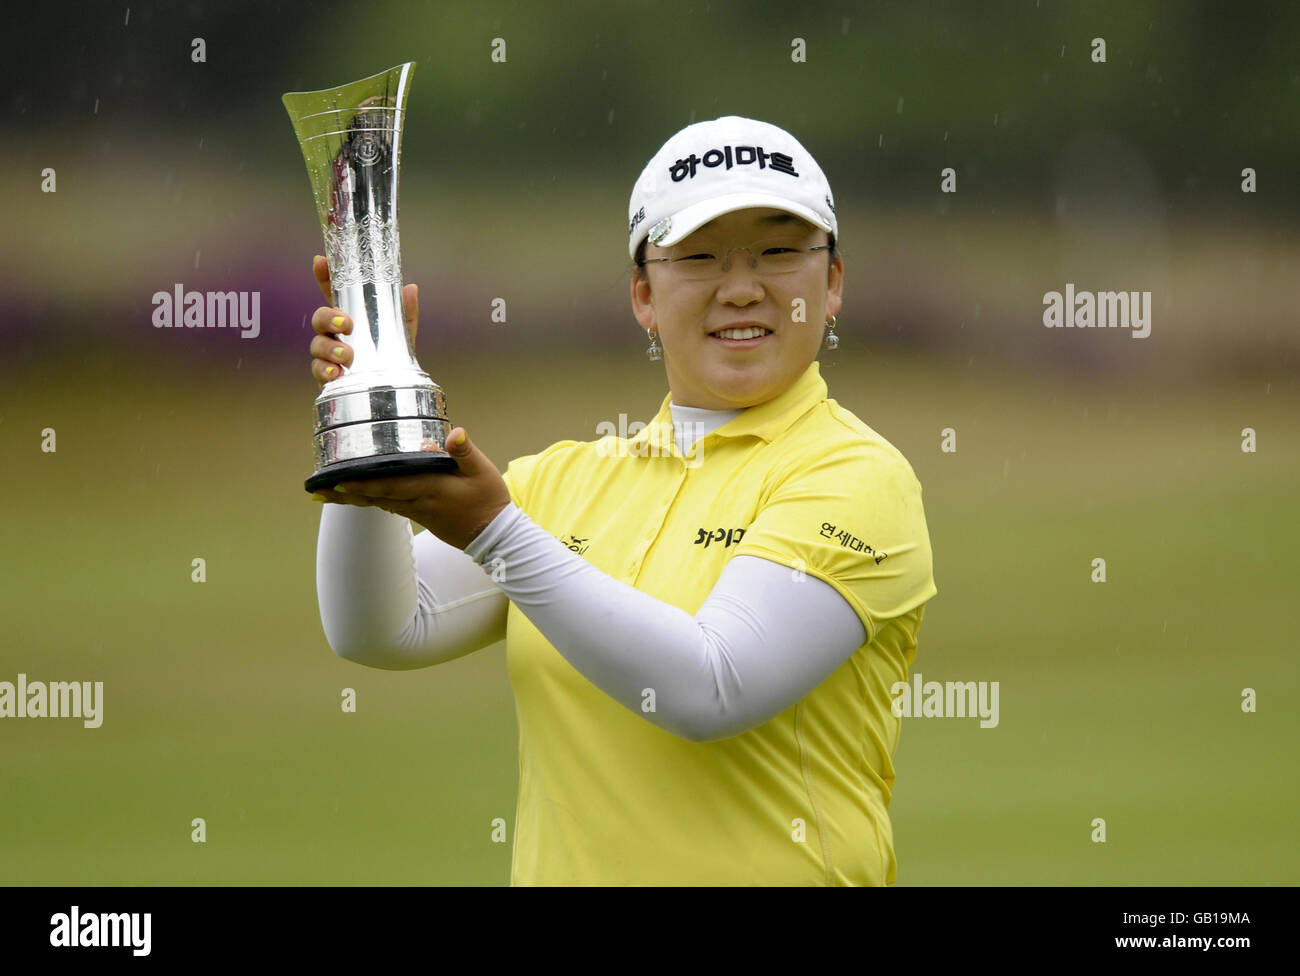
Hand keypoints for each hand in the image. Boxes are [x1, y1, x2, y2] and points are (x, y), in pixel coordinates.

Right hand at [307, 254, 419, 387]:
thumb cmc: (391, 359)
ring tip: (346, 356)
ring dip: (329, 348)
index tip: (320, 262)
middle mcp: (336, 334)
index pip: (333, 293)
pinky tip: (335, 374)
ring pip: (317, 345)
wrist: (392, 393)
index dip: (324, 277)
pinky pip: (317, 370)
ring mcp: (329, 355)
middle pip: (319, 318)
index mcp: (351, 318)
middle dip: (328, 317)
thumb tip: (411, 288)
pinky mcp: (327, 377)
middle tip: (346, 324)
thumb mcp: (402, 335)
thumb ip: (406, 314)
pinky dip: (324, 371)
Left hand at [312, 429, 511, 550]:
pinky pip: (386, 505)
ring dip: (351, 498)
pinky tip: (355, 496)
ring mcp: (415, 511)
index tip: (339, 481)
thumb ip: (465, 452)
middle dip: (345, 493)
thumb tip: (453, 433)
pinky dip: (368, 500)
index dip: (364, 484)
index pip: (391, 485)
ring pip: (377, 502)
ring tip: (325, 493)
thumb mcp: (483, 471)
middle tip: (316, 491)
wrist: (494, 536)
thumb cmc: (488, 501)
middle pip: (375, 496)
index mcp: (430, 488)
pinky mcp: (418, 515)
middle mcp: (417, 501)